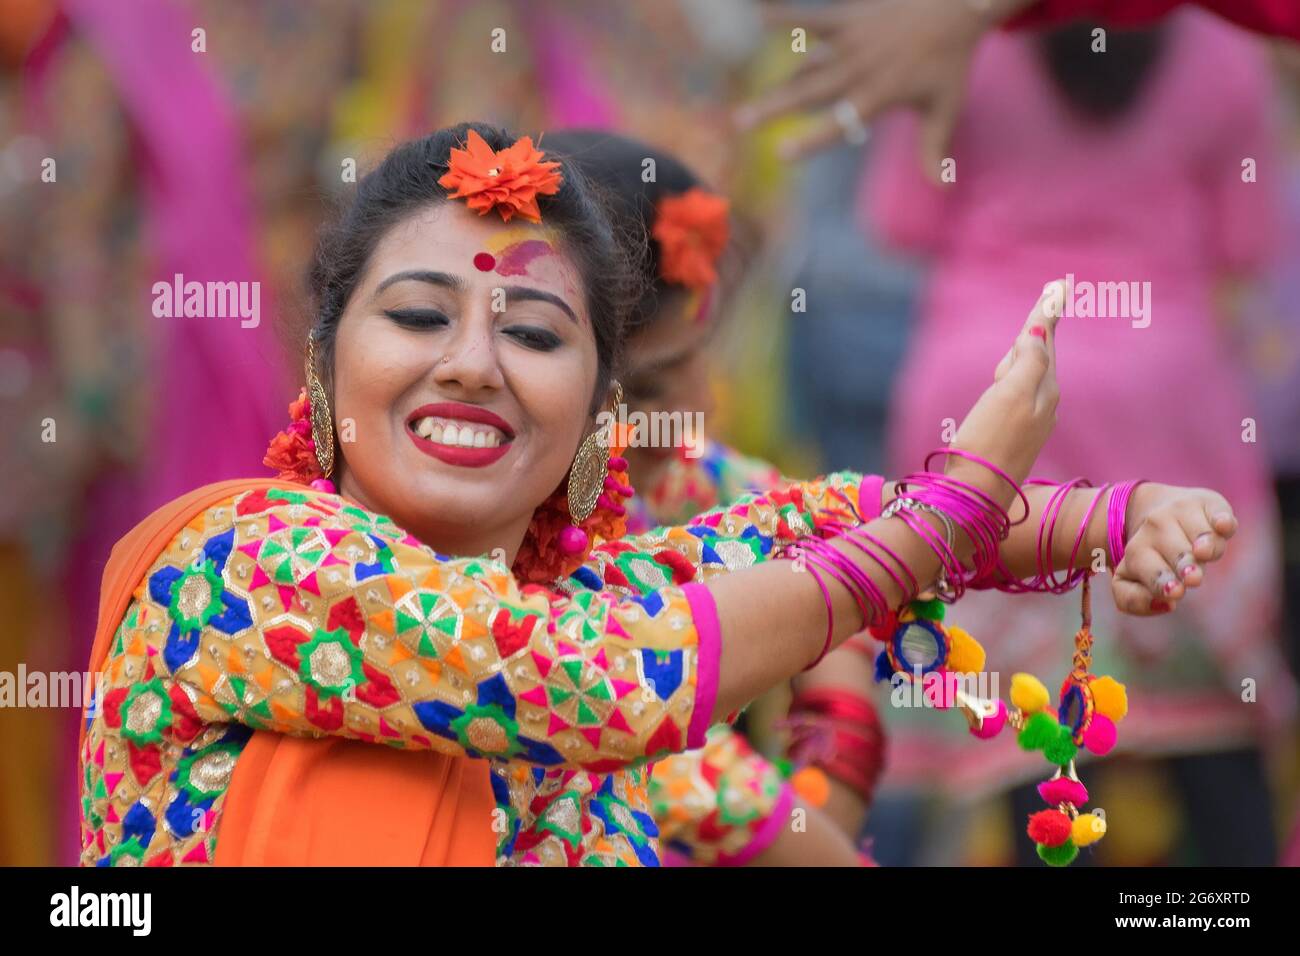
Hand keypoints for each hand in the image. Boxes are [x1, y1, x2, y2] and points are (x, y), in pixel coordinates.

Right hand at [734, 0, 1029, 174]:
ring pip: (806, 65)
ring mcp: (852, 43)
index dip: (811, 137)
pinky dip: (788, 18)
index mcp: (879, 95)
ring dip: (775, 82)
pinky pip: (814, 18)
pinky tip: (758, 17)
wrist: (956, 5)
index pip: (841, 121)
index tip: (782, 152)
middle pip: (811, 92)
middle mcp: (861, 70)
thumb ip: (935, 149)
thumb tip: (943, 191)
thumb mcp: (945, 107)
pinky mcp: (849, 18)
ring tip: (745, 101)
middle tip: (741, 123)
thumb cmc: (949, 61)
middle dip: (775, 108)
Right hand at [946, 281, 1063, 510]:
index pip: (1044, 341)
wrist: (975, 494)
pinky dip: (1013, 377)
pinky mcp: (1012, 437)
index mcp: (1044, 388)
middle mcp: (1043, 404)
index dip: (1048, 313)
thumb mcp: (1010, 395)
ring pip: (1025, 376)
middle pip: (1037, 356)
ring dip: (1022, 354)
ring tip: (1027, 333)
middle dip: (1038, 330)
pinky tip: (1006, 378)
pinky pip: (1016, 395)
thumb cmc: (988, 443)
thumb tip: (1036, 335)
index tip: (1061, 286)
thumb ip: (1027, 360)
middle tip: (1054, 297)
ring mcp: (1029, 422)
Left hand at [1111, 484, 1237, 614]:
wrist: (1156, 508)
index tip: (1174, 593)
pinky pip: (1219, 511)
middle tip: (1191, 578)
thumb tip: (1166, 604)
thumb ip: (1132, 599)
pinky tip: (1223, 524)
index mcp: (1137, 550)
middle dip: (1183, 564)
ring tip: (1202, 553)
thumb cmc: (1149, 558)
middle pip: (1176, 551)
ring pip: (1201, 535)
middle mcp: (1157, 527)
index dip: (1161, 581)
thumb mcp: (1128, 580)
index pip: (1148, 569)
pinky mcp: (1211, 504)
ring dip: (1206, 545)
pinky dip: (1223, 519)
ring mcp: (1183, 513)